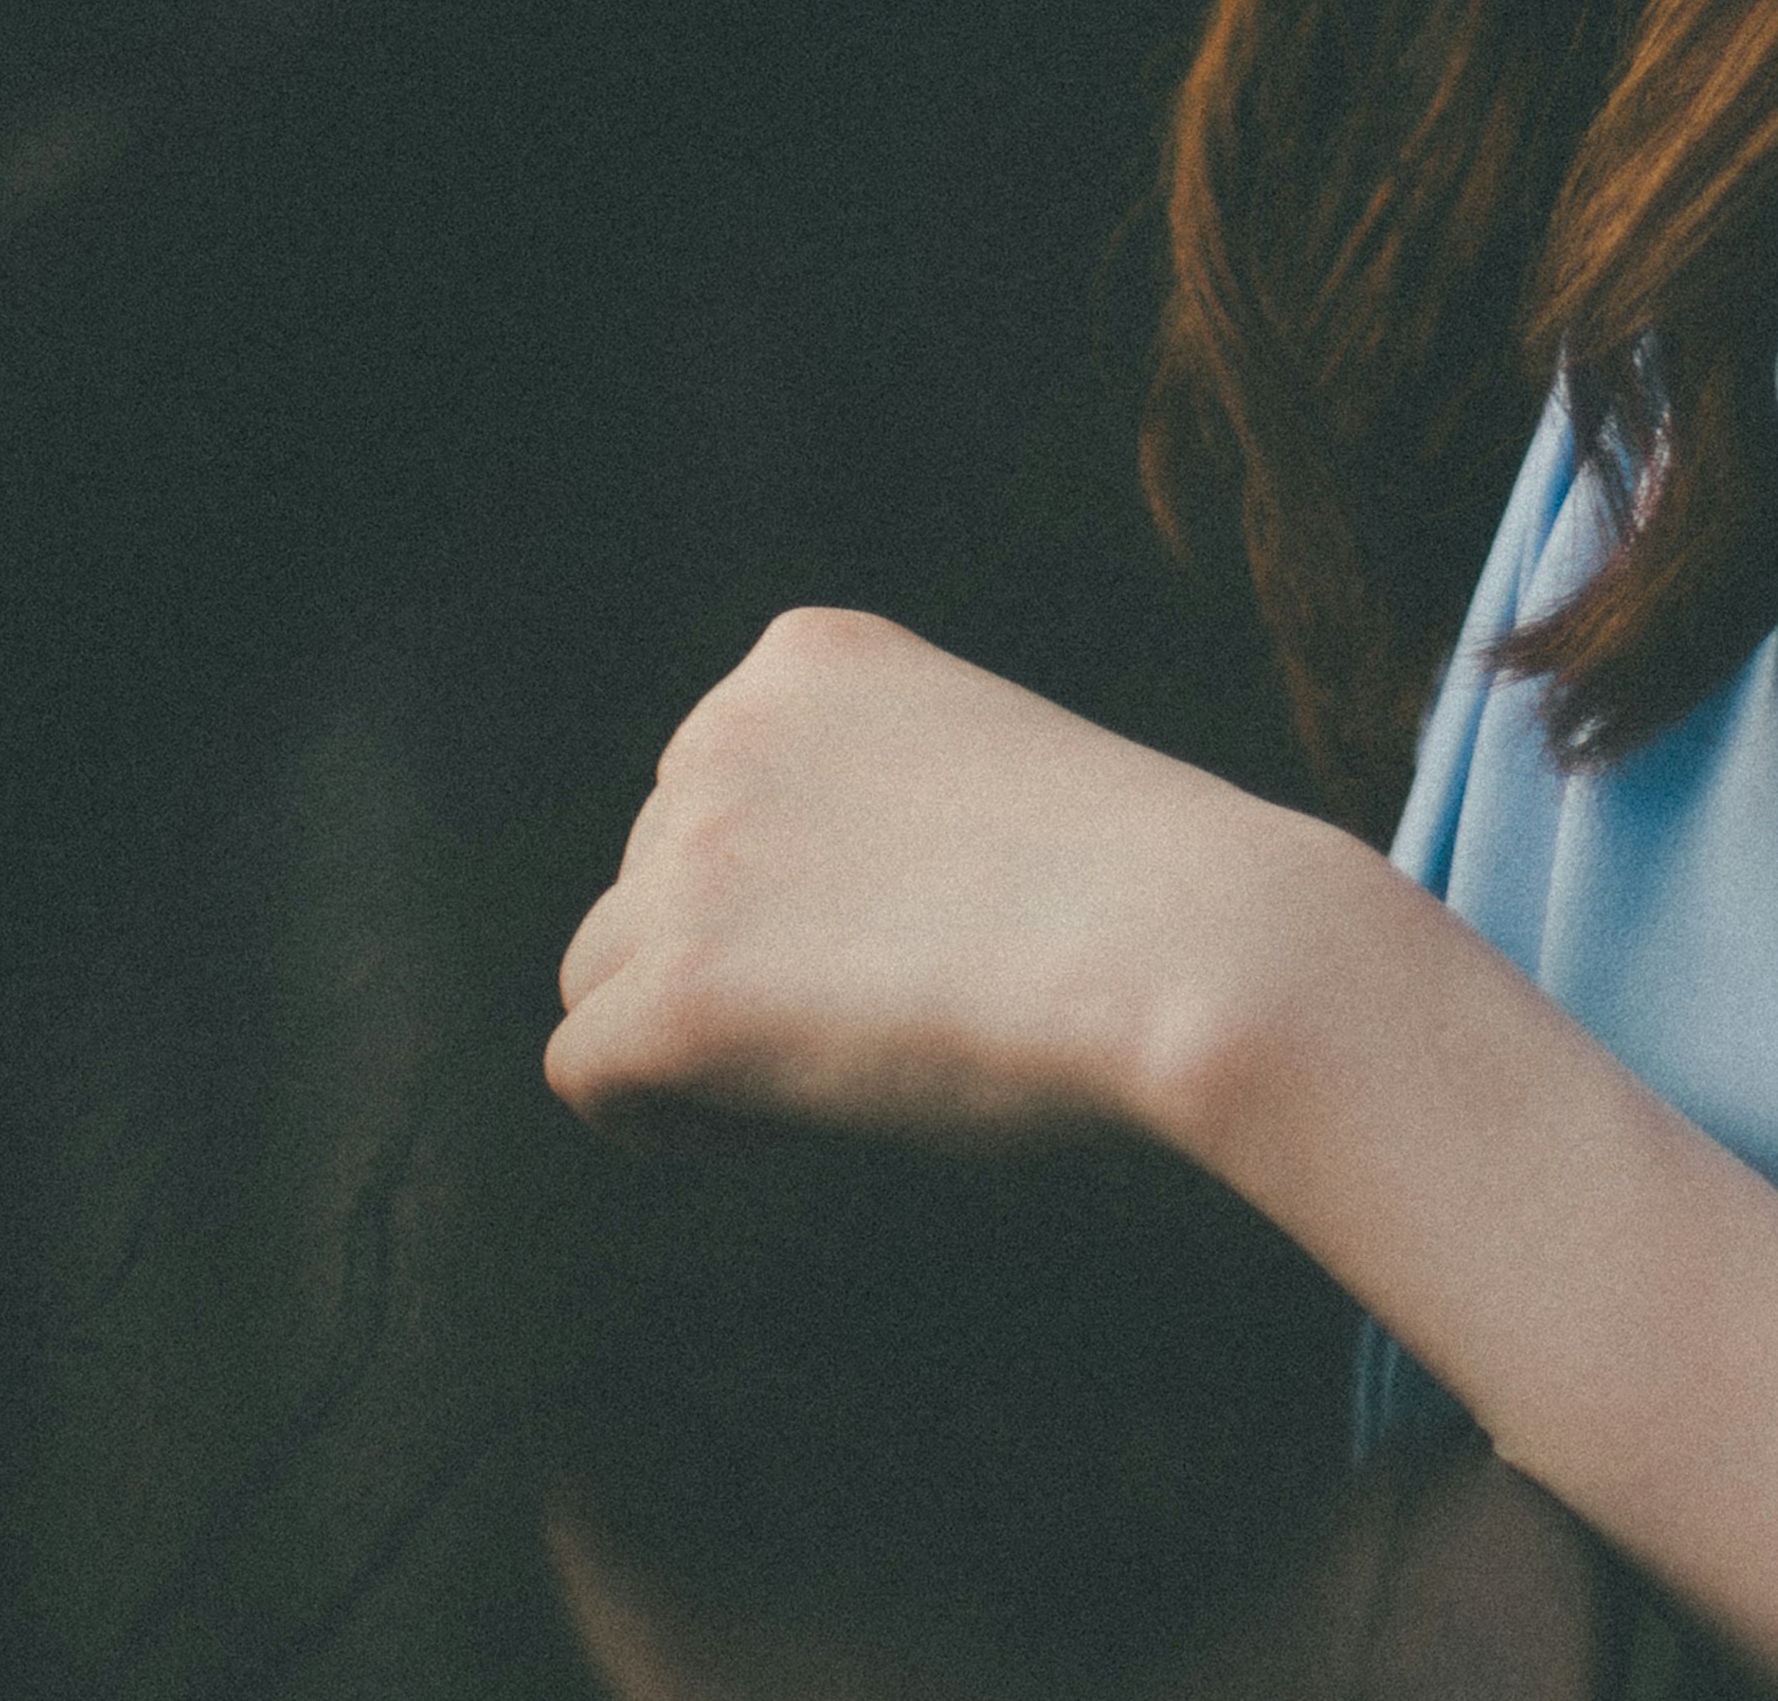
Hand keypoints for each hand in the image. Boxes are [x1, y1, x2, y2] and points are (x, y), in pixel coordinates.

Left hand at [546, 607, 1303, 1155]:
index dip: (785, 890)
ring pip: (600, 972)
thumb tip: (754, 938)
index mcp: (805, 653)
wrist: (1193, 946)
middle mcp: (725, 726)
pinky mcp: (680, 988)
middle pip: (648, 882)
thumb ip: (851, 812)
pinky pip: (584, 1069)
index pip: (711, 791)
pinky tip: (776, 1123)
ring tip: (832, 1067)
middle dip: (736, 959)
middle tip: (884, 1011)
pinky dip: (659, 1116)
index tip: (900, 930)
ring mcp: (695, 851)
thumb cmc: (1123, 895)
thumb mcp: (968, 783)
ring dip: (690, 1032)